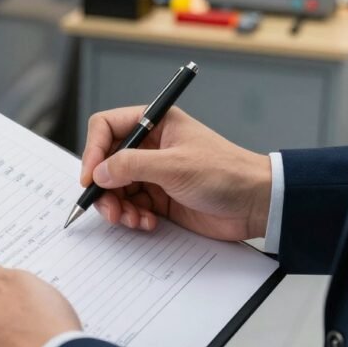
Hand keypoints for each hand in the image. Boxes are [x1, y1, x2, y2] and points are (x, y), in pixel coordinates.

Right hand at [80, 106, 271, 240]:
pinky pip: (130, 206)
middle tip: (109, 209)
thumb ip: (131, 166)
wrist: (256, 204)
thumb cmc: (226, 173)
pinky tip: (147, 223)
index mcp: (155, 124)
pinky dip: (132, 217)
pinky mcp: (159, 198)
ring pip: (115, 188)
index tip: (91, 176)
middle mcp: (150, 146)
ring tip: (131, 220)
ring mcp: (153, 173)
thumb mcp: (174, 166)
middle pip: (106, 162)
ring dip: (117, 207)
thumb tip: (98, 173)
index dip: (93, 151)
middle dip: (103, 187)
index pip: (106, 127)